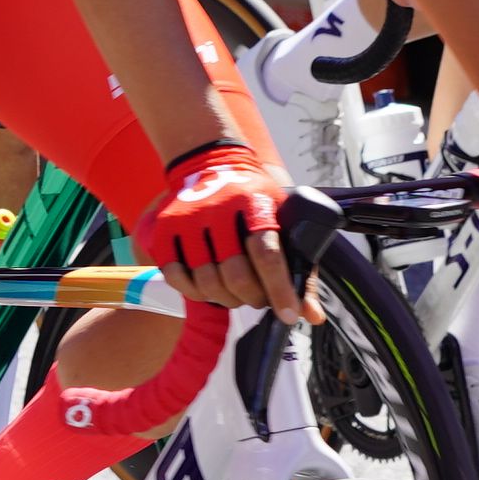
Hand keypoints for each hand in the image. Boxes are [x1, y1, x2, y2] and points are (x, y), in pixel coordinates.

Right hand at [137, 138, 318, 320]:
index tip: (287, 314)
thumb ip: (301, 268)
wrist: (214, 164)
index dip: (278, 289)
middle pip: (235, 273)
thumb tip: (312, 315)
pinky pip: (176, 276)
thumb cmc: (255, 201)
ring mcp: (188, 217)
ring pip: (206, 280)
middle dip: (252, 297)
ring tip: (236, 293)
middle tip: (259, 298)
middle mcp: (219, 207)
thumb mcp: (285, 221)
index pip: (267, 253)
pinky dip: (194, 292)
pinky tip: (208, 289)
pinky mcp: (166, 228)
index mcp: (256, 202)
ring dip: (225, 299)